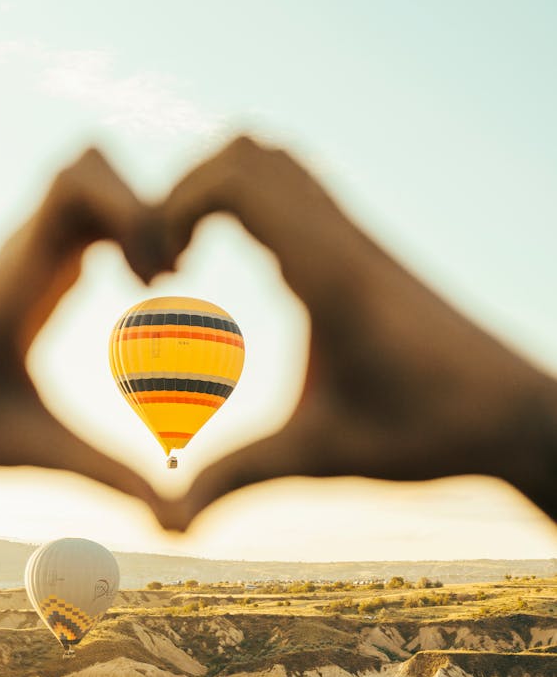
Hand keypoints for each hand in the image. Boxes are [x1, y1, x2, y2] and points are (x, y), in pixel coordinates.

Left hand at [0, 149, 165, 549]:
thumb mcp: (41, 453)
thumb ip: (112, 480)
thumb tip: (176, 525)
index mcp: (15, 278)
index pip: (72, 185)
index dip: (134, 211)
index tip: (155, 283)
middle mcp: (20, 249)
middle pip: (86, 164)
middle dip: (144, 204)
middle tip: (167, 276)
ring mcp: (28, 250)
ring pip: (88, 180)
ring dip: (136, 212)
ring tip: (160, 281)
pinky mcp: (39, 261)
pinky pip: (87, 212)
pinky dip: (125, 229)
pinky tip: (143, 286)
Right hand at [154, 137, 556, 527]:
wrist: (513, 411)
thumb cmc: (428, 430)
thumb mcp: (322, 454)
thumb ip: (239, 479)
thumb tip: (171, 525)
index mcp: (329, 275)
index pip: (237, 181)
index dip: (175, 206)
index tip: (163, 271)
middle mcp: (342, 240)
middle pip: (250, 151)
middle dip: (187, 190)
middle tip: (170, 261)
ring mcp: (357, 236)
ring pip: (278, 161)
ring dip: (222, 190)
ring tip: (196, 256)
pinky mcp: (365, 248)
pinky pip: (300, 190)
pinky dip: (254, 204)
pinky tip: (248, 269)